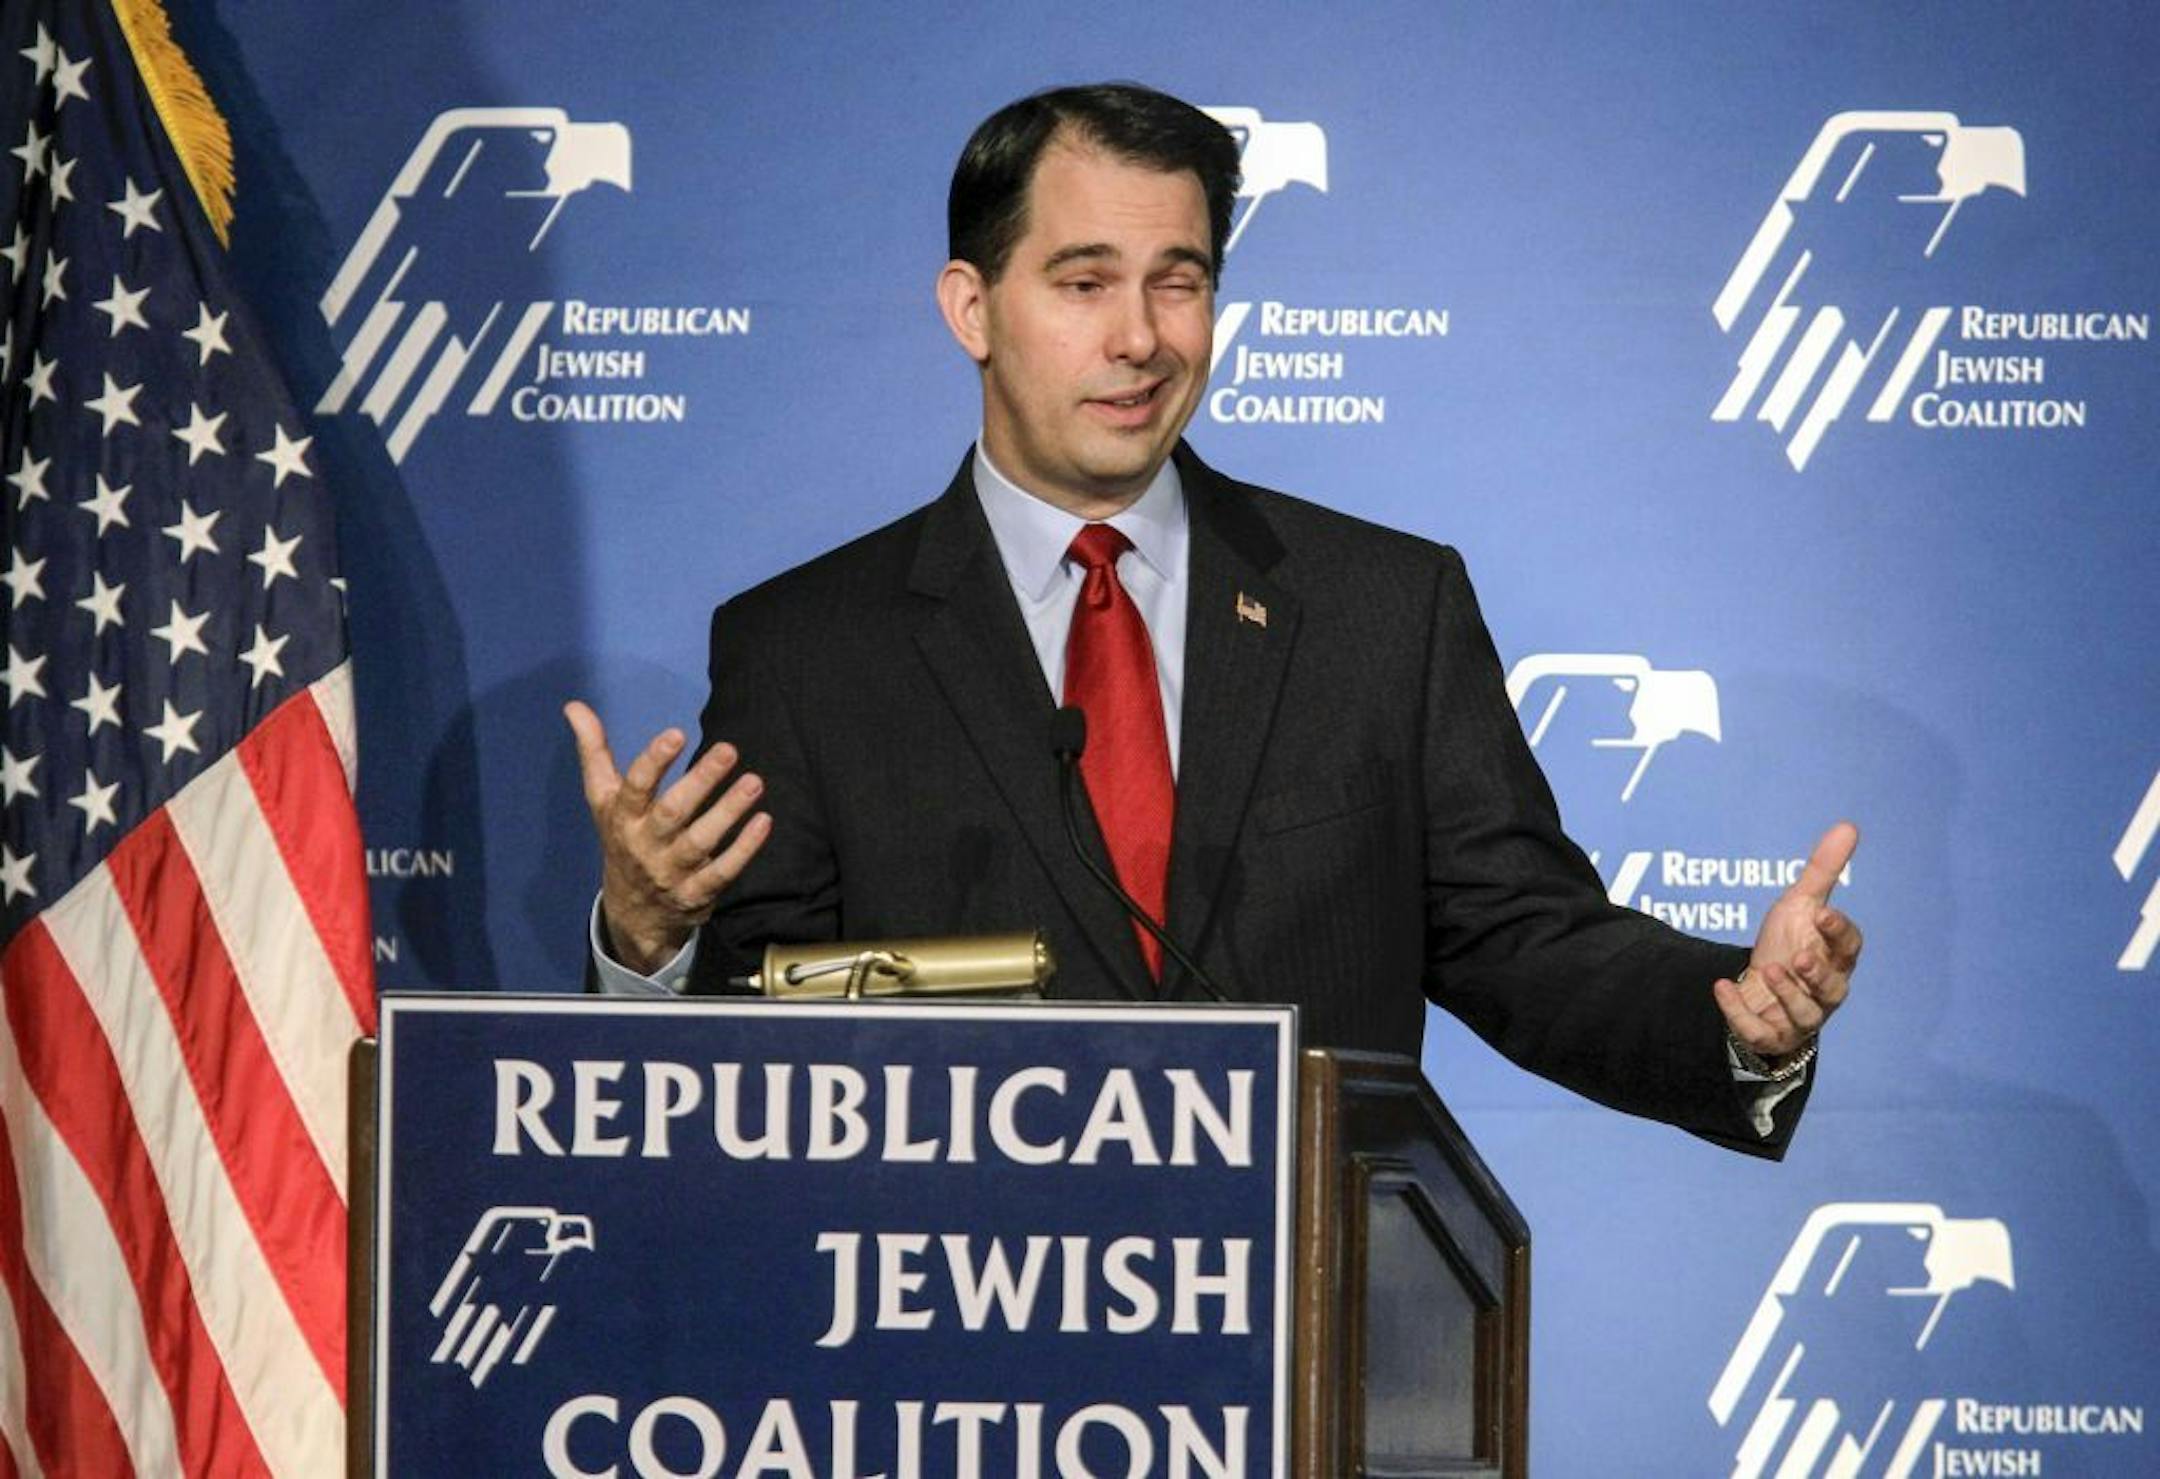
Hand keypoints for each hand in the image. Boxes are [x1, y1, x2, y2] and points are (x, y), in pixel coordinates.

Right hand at [564, 700, 772, 973]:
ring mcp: (671, 872)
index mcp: (622, 818)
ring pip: (701, 841)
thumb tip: (574, 705)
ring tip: (754, 781)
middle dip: (700, 781)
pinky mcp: (697, 893)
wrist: (632, 914)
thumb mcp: (603, 800)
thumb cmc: (623, 839)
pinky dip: (744, 849)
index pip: (635, 787)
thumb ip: (594, 751)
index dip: (654, 761)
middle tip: (729, 749)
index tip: (676, 733)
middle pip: (672, 812)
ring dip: (729, 810)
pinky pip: (722, 872)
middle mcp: (645, 844)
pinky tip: (764, 821)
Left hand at [1715, 821, 1863, 1062]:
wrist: (1757, 987)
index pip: (1849, 947)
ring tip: (1769, 969)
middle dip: (1818, 974)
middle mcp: (1824, 990)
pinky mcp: (1771, 1035)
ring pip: (1805, 1015)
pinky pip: (1760, 1032)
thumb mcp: (1800, 904)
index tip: (1823, 913)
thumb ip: (1822, 870)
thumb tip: (1848, 825)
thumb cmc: (1787, 943)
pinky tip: (1721, 987)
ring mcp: (1800, 1016)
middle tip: (1800, 957)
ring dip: (1787, 994)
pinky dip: (1740, 1014)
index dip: (1839, 932)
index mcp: (1835, 957)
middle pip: (1834, 989)